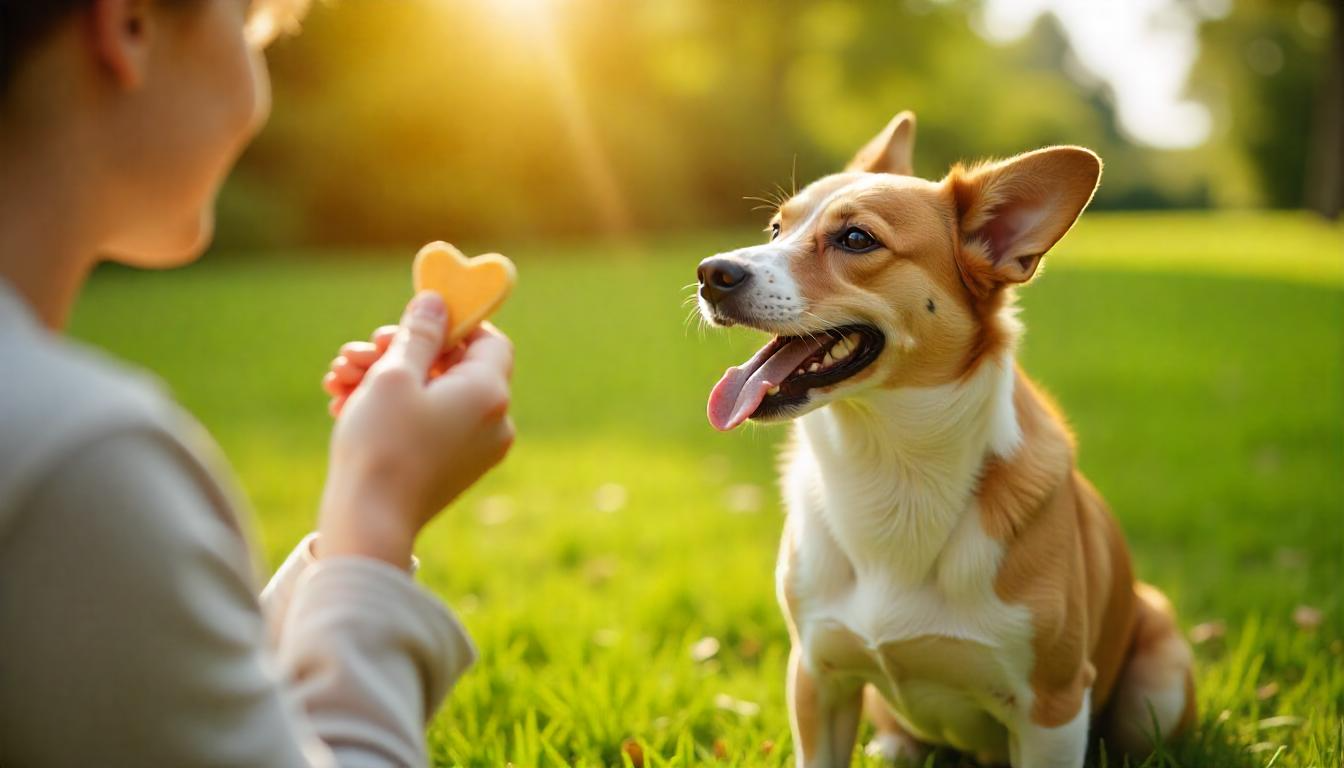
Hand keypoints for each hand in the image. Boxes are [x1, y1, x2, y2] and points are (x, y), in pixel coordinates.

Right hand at [317, 292, 514, 566]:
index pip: (488, 340)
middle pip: (453, 367)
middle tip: (356, 352)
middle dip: (399, 353)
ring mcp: (475, 451)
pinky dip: (394, 411)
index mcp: (490, 394)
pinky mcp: (452, 470)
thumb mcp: (395, 375)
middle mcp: (494, 422)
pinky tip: (345, 404)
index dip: (452, 323)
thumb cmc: (381, 445)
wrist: (369, 525)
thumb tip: (437, 301)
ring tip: (337, 379)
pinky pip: (429, 425)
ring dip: (385, 380)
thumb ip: (419, 333)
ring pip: (433, 396)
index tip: (410, 321)